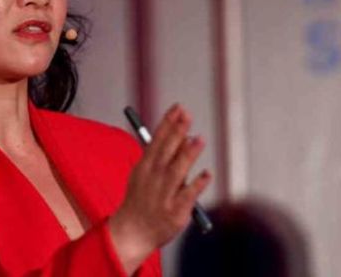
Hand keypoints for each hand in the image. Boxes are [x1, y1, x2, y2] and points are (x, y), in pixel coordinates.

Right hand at [108, 104, 211, 273]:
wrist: (133, 232)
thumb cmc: (142, 199)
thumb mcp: (145, 174)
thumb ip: (165, 157)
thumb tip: (186, 137)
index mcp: (144, 167)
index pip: (156, 140)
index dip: (167, 123)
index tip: (178, 108)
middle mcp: (153, 179)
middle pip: (166, 152)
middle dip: (176, 132)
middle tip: (187, 115)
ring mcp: (164, 195)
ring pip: (177, 171)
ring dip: (187, 154)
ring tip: (199, 138)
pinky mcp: (175, 212)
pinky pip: (188, 196)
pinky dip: (197, 185)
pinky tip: (207, 174)